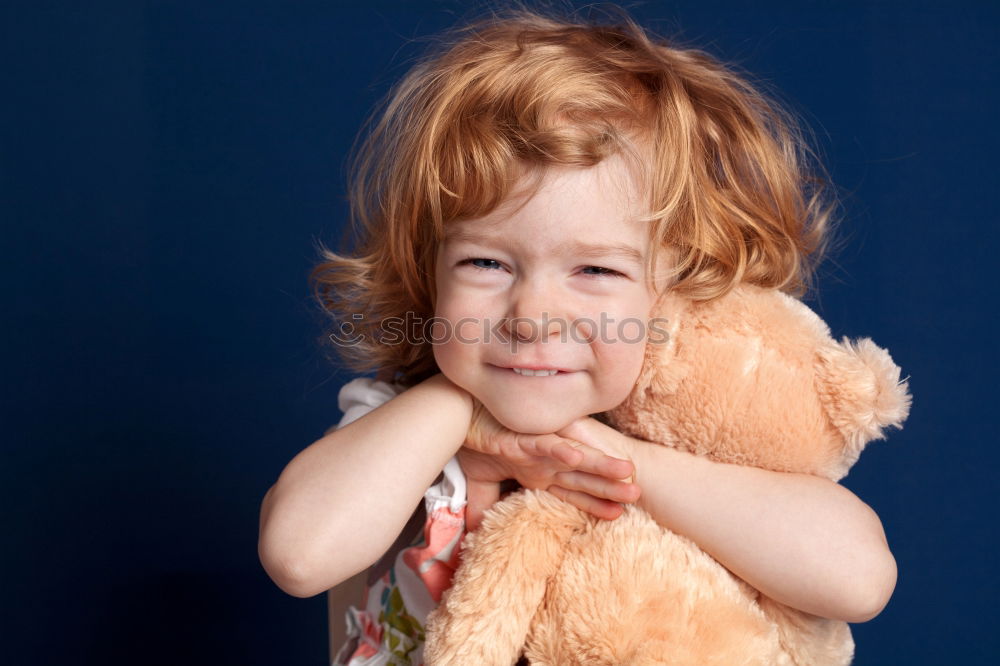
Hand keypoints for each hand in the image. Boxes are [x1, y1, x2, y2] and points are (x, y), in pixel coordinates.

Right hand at [457, 399, 640, 531]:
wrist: (458, 415)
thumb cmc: (474, 441)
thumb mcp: (482, 481)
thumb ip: (485, 505)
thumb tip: (474, 530)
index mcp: (538, 471)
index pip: (572, 491)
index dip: (595, 503)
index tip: (619, 514)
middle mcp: (543, 461)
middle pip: (583, 478)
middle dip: (611, 488)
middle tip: (640, 494)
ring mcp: (536, 449)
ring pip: (574, 459)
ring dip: (599, 466)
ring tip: (625, 473)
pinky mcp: (521, 440)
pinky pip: (544, 445)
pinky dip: (560, 450)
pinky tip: (577, 456)